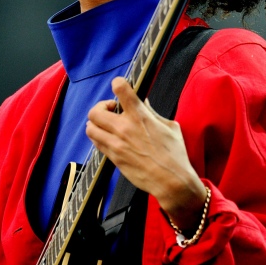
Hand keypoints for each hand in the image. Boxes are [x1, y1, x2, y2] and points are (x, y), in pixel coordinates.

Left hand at [86, 77, 206, 231]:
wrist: (171, 181)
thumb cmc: (175, 154)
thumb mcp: (169, 127)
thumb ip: (152, 113)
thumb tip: (143, 102)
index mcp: (140, 115)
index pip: (120, 89)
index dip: (118, 83)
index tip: (119, 87)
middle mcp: (124, 127)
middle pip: (95, 111)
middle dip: (101, 107)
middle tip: (111, 111)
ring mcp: (116, 143)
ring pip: (90, 128)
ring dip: (96, 124)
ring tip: (106, 125)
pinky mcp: (113, 157)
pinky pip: (96, 143)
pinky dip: (99, 137)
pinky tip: (109, 138)